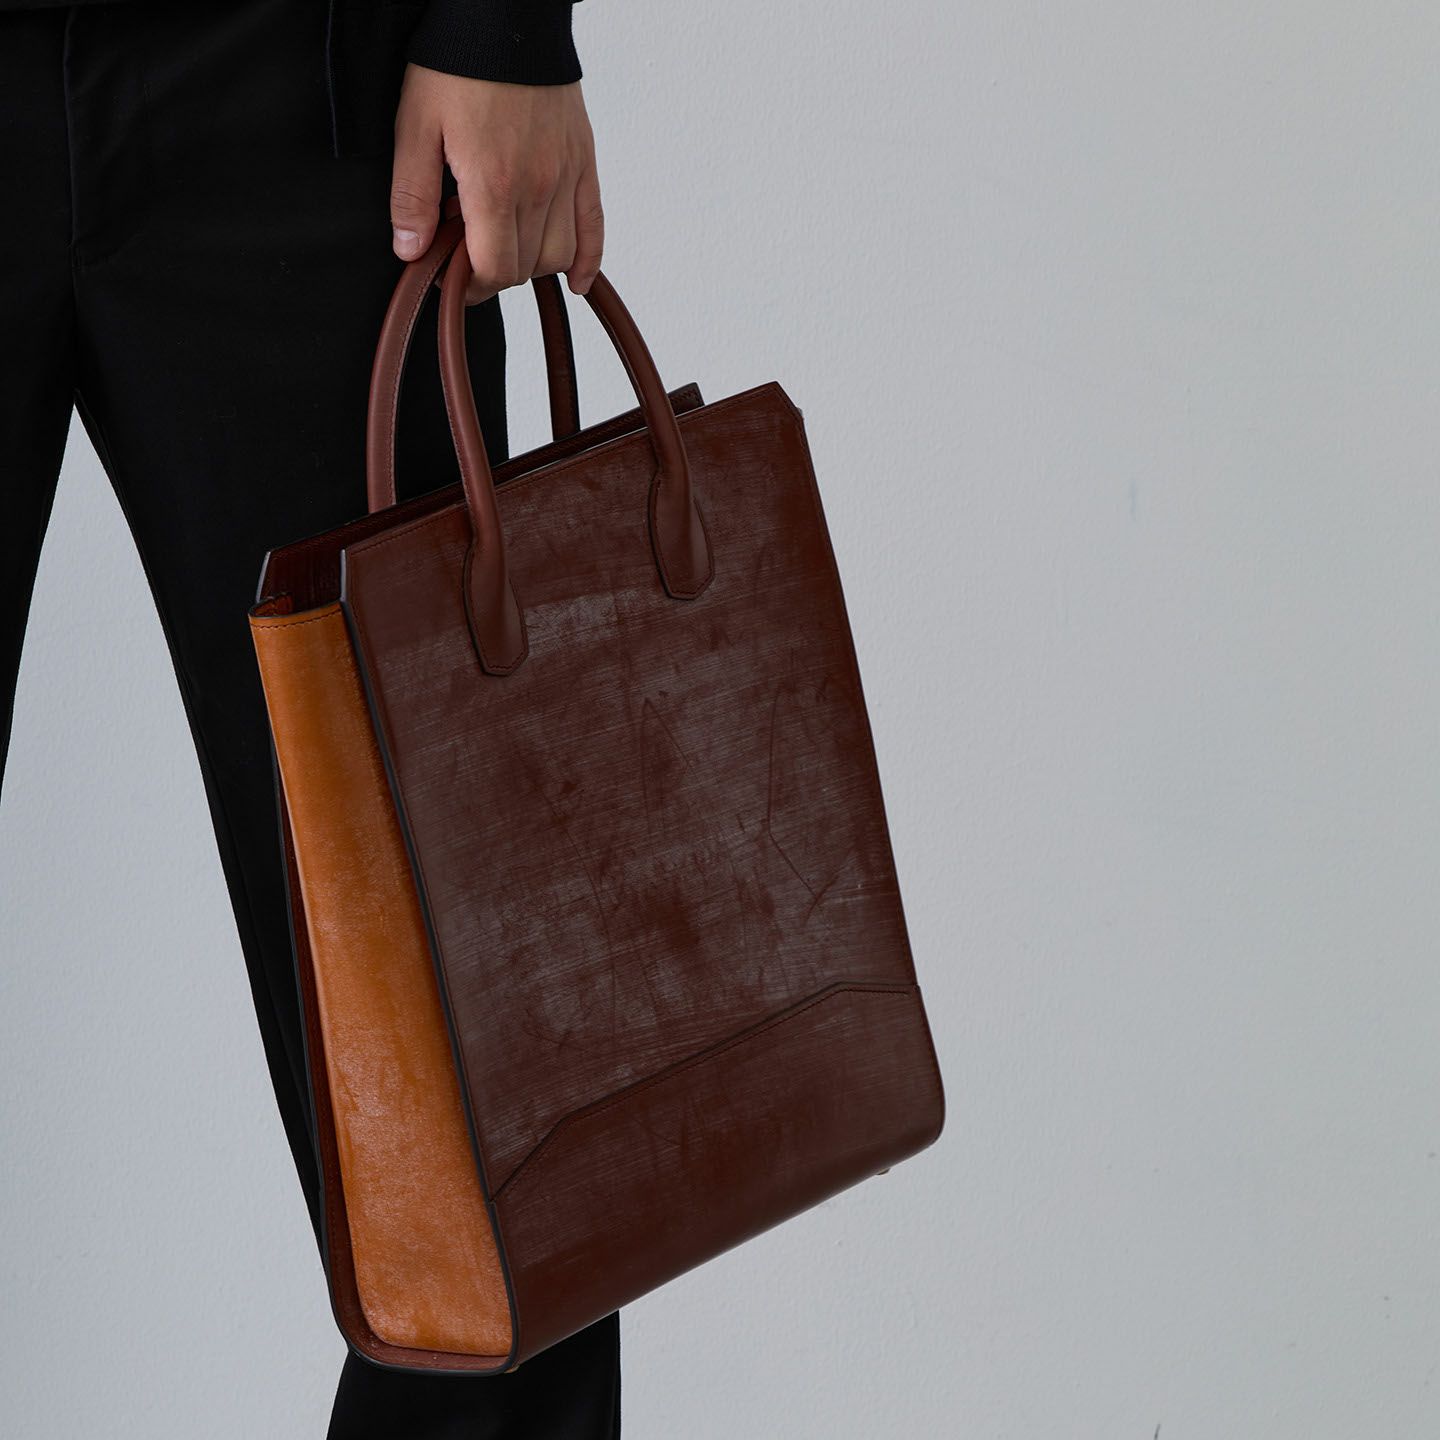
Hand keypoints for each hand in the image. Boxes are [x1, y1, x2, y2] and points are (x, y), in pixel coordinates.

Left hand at [390, 65, 603, 302]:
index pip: (494, 269)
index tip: (452, 279)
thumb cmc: (458, 65)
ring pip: (559, 254)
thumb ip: (411, 195)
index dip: (470, 286)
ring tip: (505, 243)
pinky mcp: (583, 162)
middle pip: (525, 267)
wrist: (504, 16)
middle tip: (468, 253)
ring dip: (531, 265)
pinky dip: (588, 261)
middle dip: (494, 272)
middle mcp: (537, 188)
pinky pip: (595, 227)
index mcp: (494, 185)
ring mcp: (566, 176)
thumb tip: (411, 251)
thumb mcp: (416, 125)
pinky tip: (576, 280)